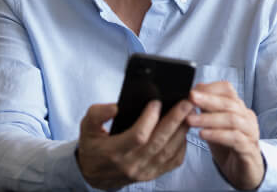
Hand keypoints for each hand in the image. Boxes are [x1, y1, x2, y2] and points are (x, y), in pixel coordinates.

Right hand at [76, 100, 193, 189]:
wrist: (93, 175)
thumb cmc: (93, 147)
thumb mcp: (86, 127)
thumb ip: (97, 114)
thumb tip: (115, 107)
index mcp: (114, 152)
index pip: (138, 136)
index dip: (149, 119)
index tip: (156, 102)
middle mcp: (131, 164)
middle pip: (159, 142)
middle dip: (175, 120)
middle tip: (186, 103)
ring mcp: (144, 172)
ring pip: (169, 151)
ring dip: (182, 131)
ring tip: (190, 113)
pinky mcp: (152, 174)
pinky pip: (173, 161)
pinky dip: (182, 145)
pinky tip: (184, 131)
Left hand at [187, 82, 264, 189]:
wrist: (243, 171)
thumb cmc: (227, 146)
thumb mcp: (213, 126)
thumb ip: (205, 111)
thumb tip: (189, 95)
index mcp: (238, 108)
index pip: (228, 90)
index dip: (210, 88)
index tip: (192, 91)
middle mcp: (247, 117)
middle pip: (229, 103)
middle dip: (208, 99)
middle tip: (191, 98)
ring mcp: (250, 133)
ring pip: (232, 120)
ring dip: (209, 118)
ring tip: (191, 120)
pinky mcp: (249, 149)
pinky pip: (235, 139)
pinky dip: (217, 135)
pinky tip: (203, 135)